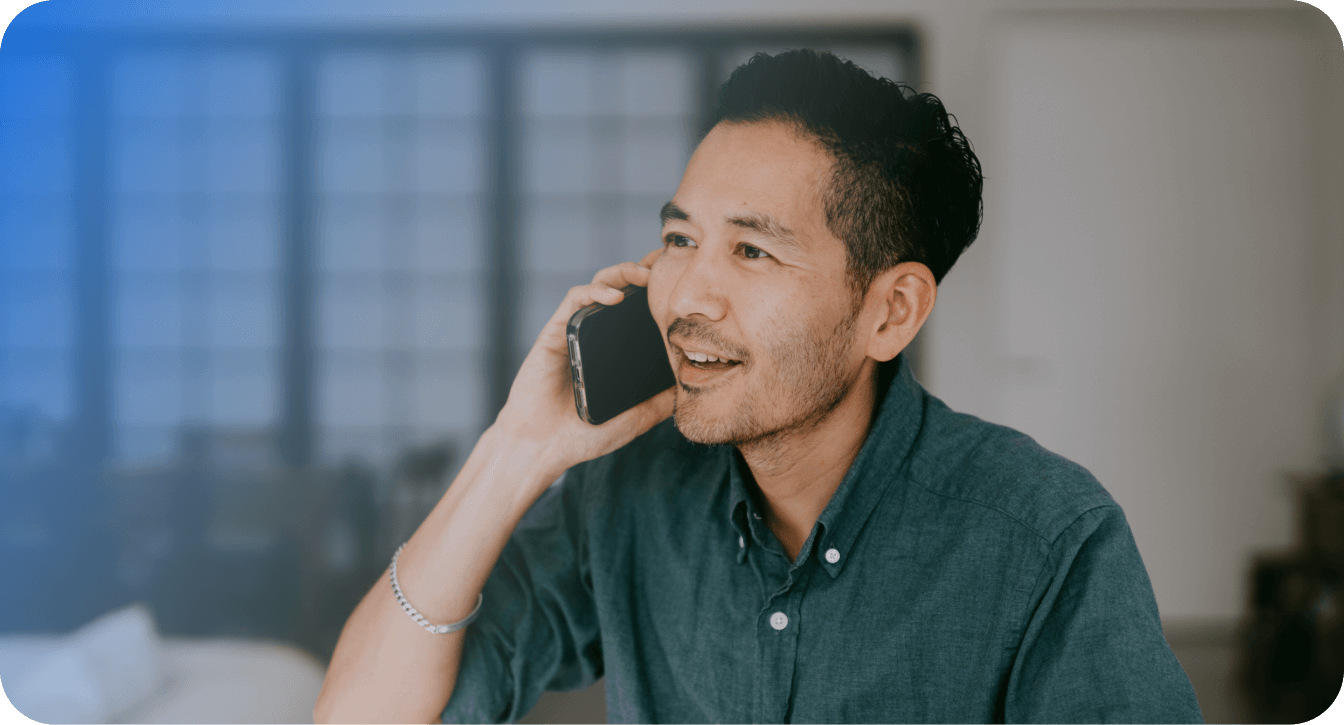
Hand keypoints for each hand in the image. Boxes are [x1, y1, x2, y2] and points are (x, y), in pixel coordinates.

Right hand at [492, 247, 673, 479]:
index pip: (641, 308)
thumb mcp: (638, 416)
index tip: (683, 277)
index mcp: (616, 349)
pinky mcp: (555, 332)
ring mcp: (577, 330)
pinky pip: (575, 300)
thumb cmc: (586, 434)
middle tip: (668, 261)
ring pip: (599, 285)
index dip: (660, 289)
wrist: (544, 447)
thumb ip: (663, 400)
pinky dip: (595, 291)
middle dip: (645, 269)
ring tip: (644, 273)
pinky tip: (616, 296)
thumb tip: (696, 382)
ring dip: (622, 272)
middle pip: (622, 288)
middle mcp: (598, 334)